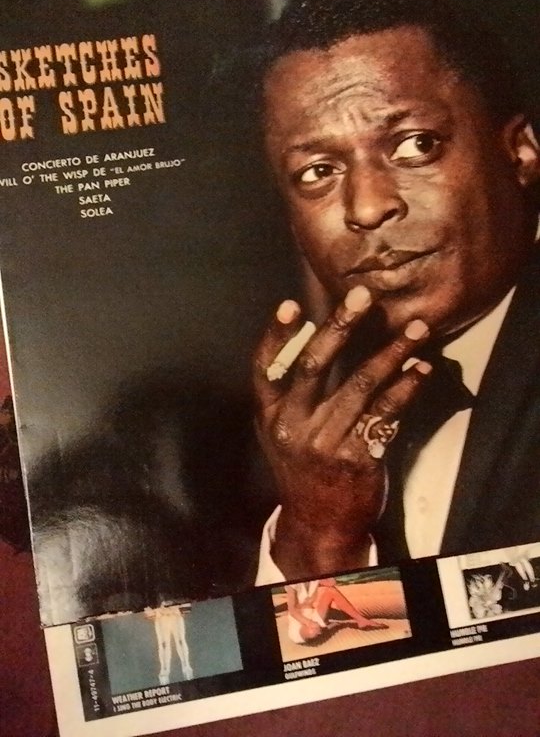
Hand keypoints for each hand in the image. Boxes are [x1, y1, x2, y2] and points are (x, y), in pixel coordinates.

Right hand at [254, 285, 430, 579]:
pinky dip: (407, 388)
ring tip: (416, 329)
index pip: (266, 369)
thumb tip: (322, 332)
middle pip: (316, 366)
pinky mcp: (358, 458)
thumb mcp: (283, 432)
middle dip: (341, 326)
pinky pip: (386, 413)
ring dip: (392, 352)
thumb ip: (294, 393)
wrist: (321, 524)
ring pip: (361, 385)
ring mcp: (326, 443)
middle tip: (363, 296)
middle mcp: (294, 427)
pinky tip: (422, 369)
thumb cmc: (305, 466)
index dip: (277, 336)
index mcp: (271, 417)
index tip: (292, 304)